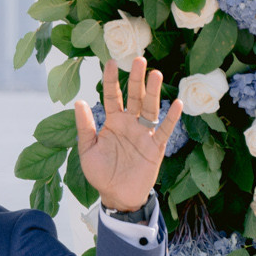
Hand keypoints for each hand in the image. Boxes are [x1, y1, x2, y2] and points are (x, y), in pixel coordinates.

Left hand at [76, 57, 183, 213]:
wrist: (116, 196)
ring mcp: (144, 133)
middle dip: (135, 79)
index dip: (110, 80)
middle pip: (134, 97)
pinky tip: (176, 103)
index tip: (110, 62)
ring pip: (150, 108)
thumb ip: (85, 127)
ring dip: (153, 92)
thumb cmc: (101, 173)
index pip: (111, 96)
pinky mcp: (156, 147)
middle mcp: (129, 123)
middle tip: (138, 59)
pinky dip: (171, 118)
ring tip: (155, 74)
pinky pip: (165, 130)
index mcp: (112, 122)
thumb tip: (78, 102)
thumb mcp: (87, 150)